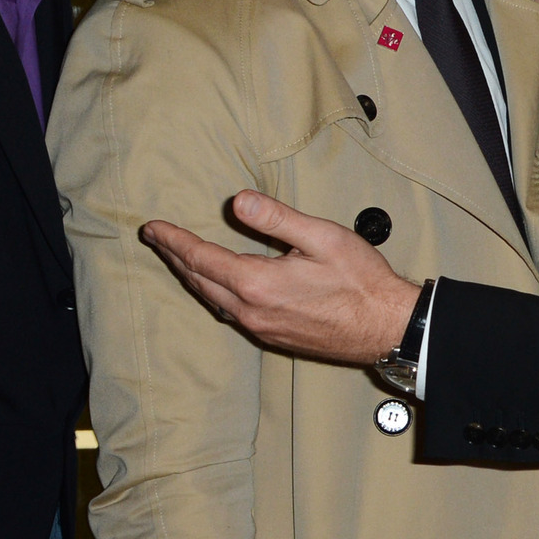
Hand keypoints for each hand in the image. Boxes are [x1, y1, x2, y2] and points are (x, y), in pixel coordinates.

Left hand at [142, 190, 421, 365]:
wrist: (385, 326)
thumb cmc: (360, 281)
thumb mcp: (321, 237)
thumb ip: (276, 218)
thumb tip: (238, 202)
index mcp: (257, 283)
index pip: (200, 258)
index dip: (173, 240)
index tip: (152, 227)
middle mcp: (251, 311)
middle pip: (199, 281)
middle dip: (174, 258)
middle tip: (156, 239)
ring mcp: (260, 328)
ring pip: (211, 300)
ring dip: (192, 276)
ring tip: (178, 258)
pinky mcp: (272, 336)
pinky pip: (229, 313)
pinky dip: (212, 293)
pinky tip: (215, 285)